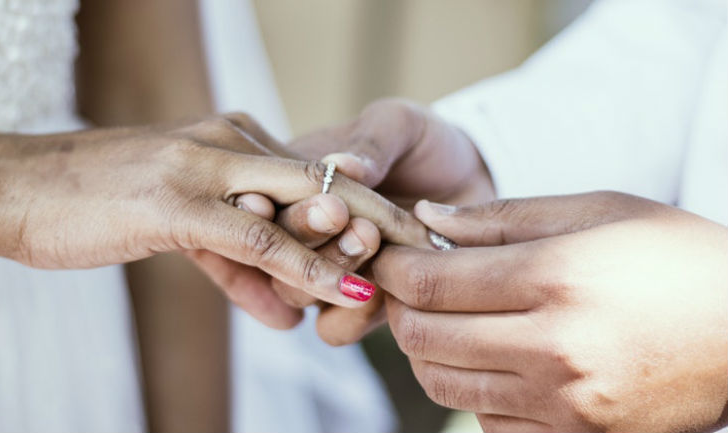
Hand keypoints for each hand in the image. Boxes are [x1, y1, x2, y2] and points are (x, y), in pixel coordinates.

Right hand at [0, 117, 430, 325]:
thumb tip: (286, 314)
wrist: (21, 189)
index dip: (367, 208)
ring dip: (358, 241)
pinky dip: (304, 265)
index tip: (408, 240)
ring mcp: (204, 165)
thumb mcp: (181, 233)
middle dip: (383, 219)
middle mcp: (228, 141)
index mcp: (232, 140)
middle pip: (328, 181)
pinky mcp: (175, 199)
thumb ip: (237, 265)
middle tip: (432, 251)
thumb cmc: (99, 206)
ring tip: (406, 272)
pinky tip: (345, 290)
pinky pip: (256, 235)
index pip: (316, 175)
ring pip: (303, 204)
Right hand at [271, 98, 495, 343]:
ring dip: (326, 270)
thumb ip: (372, 144)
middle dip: (301, 233)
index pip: (259, 201)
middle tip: (343, 213)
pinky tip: (382, 290)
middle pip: (269, 252)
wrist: (472, 180)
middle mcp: (300, 233)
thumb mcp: (400, 127)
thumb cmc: (425, 145)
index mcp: (291, 184)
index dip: (257, 206)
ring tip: (372, 237)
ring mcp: (325, 273)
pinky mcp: (358, 306)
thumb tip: (339, 164)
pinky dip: (351, 314)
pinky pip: (333, 329)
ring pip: (294, 293)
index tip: (268, 198)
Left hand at [375, 192, 727, 431]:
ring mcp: (564, 405)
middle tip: (412, 284)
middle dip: (400, 308)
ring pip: (444, 383)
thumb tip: (430, 218)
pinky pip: (484, 419)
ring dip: (427, 349)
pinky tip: (494, 357)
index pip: (431, 283)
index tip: (388, 256)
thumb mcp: (596, 212)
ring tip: (449, 317)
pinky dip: (470, 388)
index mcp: (558, 279)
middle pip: (423, 337)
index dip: (393, 267)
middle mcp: (555, 349)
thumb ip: (503, 218)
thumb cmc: (673, 260)